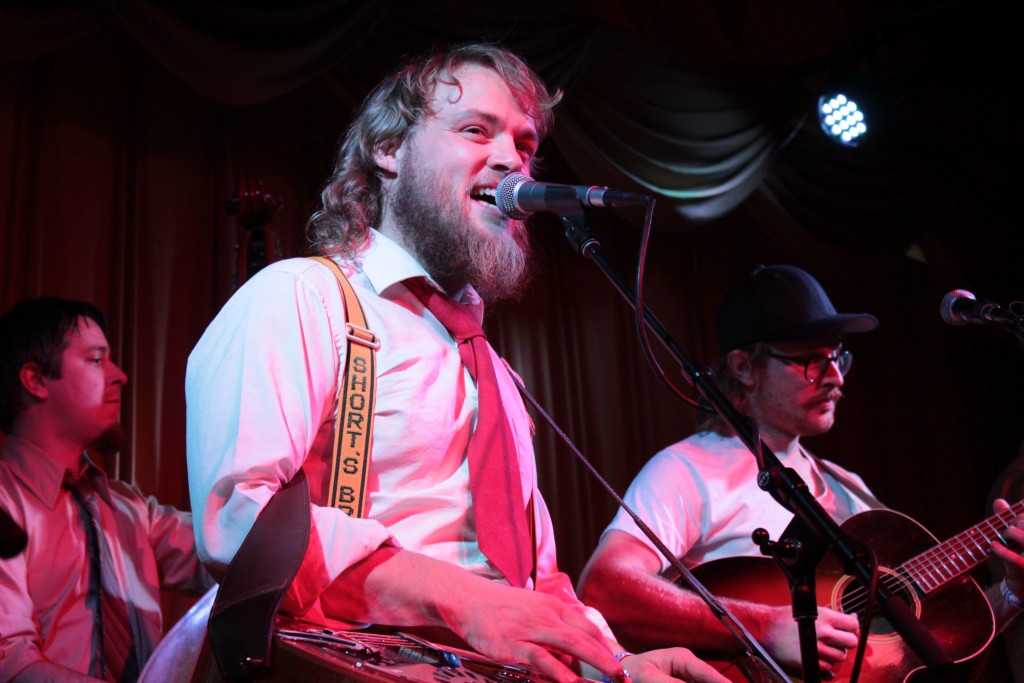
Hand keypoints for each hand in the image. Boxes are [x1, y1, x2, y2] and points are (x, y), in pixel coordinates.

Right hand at [443, 575, 626, 682]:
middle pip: (587, 637)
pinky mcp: (516, 644)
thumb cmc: (498, 607)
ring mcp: (532, 629)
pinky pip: (543, 659)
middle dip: (609, 657)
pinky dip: (559, 671)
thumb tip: (567, 661)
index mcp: (553, 606)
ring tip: (612, 676)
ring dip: (596, 662)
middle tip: (624, 675)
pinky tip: (571, 682)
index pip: (588, 627)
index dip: (606, 646)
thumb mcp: (530, 612)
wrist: (467, 599)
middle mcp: (548, 615)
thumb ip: (551, 632)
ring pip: (572, 645)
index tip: (619, 663)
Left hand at [621, 648, 729, 682]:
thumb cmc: (634, 671)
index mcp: (681, 657)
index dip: (721, 681)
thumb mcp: (647, 677)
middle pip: (709, 681)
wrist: (626, 671)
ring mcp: (690, 677)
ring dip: (710, 682)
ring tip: (690, 681)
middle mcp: (690, 667)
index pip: (705, 671)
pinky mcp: (688, 682)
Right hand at [761, 604, 858, 675]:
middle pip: (851, 642)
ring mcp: (817, 648)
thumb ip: (833, 617)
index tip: (846, 629)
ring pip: (841, 656)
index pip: (853, 625)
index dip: (852, 628)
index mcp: (825, 617)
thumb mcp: (811, 611)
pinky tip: (816, 655)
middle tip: (837, 640)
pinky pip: (828, 667)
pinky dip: (824, 664)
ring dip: (835, 654)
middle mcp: (823, 632)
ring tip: (823, 647)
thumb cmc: (787, 618)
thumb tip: (854, 619)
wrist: (766, 629)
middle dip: (846, 642)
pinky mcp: (810, 662)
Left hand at [991, 498, 1023, 596]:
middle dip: (1017, 521)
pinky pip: (1013, 558)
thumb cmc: (1022, 558)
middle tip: (1009, 528)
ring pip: (1023, 537)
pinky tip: (993, 546)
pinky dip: (1000, 549)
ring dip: (1010, 532)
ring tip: (1004, 536)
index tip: (1015, 520)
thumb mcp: (1017, 539)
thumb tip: (999, 501)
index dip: (1022, 515)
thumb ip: (1010, 520)